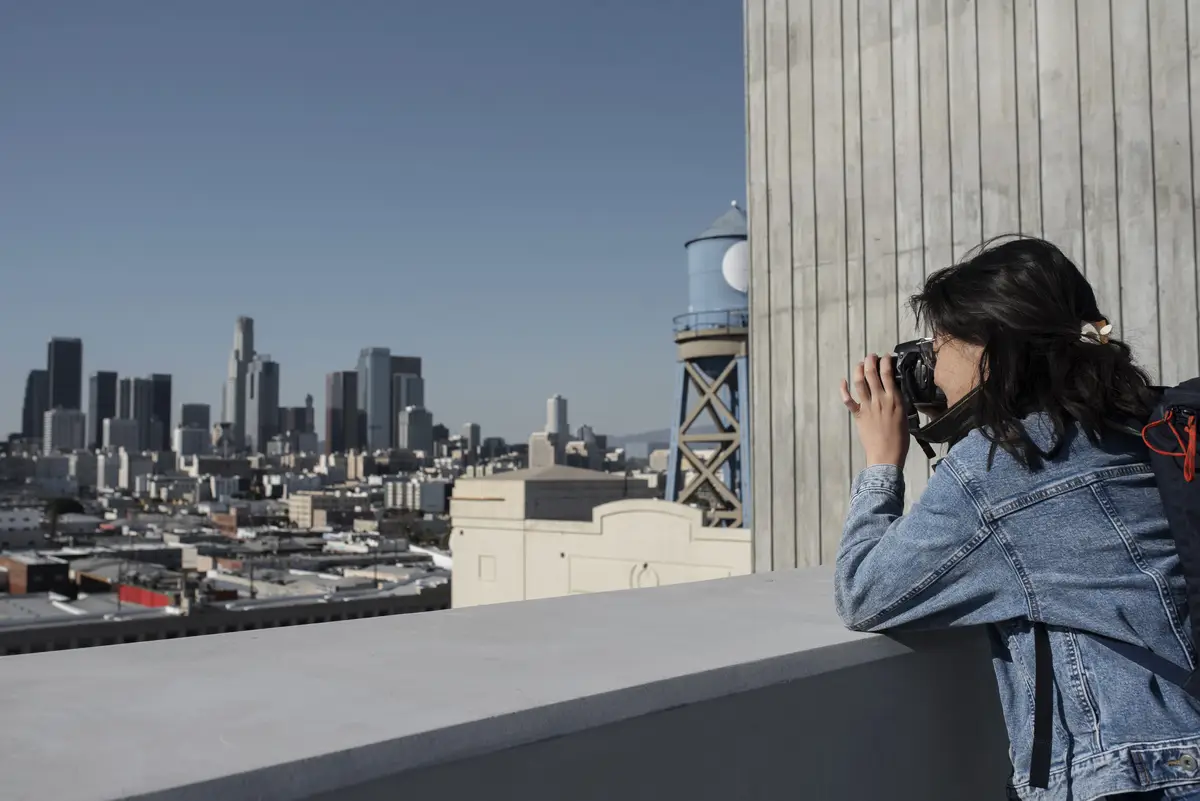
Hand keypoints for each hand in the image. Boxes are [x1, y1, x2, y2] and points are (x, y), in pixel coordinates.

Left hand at [840, 353, 909, 467]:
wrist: (887, 455)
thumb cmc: (899, 439)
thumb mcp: (905, 415)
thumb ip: (898, 400)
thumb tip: (893, 389)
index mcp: (895, 399)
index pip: (889, 374)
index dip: (886, 362)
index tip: (886, 357)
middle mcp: (880, 399)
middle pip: (872, 373)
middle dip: (871, 361)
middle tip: (872, 356)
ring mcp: (868, 406)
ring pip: (860, 382)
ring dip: (859, 369)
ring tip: (861, 363)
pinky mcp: (858, 415)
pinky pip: (848, 399)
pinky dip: (844, 389)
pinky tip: (843, 381)